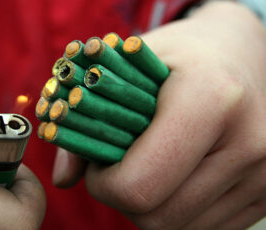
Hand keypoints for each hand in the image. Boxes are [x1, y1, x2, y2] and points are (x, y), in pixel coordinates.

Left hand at [53, 2, 265, 228]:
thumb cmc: (178, 58)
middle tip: (117, 169)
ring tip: (147, 167)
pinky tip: (174, 177)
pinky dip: (176, 209)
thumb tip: (63, 179)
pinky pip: (204, 226)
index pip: (139, 184)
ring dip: (149, 206)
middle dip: (123, 198)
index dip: (104, 184)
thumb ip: (89, 123)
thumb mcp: (128, 67)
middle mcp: (249, 142)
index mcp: (210, 100)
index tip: (98, 166)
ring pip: (179, 227)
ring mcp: (264, 174)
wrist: (241, 54)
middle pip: (157, 217)